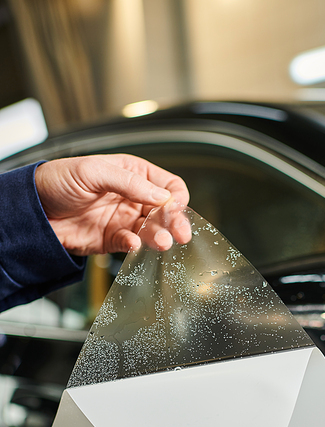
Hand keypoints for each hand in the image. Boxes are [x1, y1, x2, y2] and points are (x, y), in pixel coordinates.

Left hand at [35, 154, 191, 255]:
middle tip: (180, 233)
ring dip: (159, 237)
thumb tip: (161, 195)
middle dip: (175, 222)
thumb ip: (129, 182)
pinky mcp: (113, 240)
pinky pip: (131, 244)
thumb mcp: (93, 172)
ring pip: (152, 230)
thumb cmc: (57, 181)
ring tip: (163, 242)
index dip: (175, 196)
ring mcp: (124, 220)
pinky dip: (135, 246)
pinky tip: (133, 244)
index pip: (167, 185)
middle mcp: (132, 197)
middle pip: (165, 211)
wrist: (33, 210)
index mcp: (132, 174)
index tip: (175, 207)